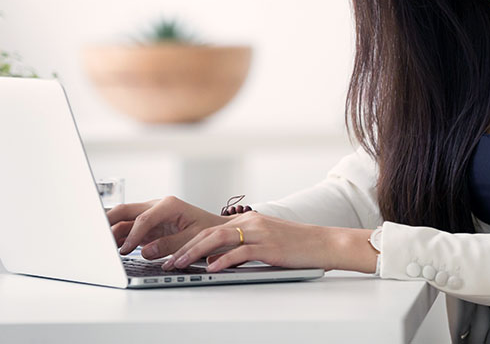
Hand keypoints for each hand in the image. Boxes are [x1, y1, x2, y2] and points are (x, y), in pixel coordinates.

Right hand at [107, 195, 225, 259]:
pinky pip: (127, 229)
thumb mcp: (193, 238)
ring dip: (109, 231)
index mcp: (169, 205)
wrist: (215, 229)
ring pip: (123, 220)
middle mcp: (156, 206)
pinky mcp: (147, 226)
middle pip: (125, 210)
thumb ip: (170, 245)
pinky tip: (108, 248)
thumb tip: (146, 251)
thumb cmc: (207, 230)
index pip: (143, 219)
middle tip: (93, 235)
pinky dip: (117, 238)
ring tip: (97, 246)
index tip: (124, 251)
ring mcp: (150, 215)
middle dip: (107, 221)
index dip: (132, 235)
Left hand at [161, 210, 376, 273]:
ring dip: (195, 253)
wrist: (322, 243)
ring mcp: (259, 233)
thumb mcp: (265, 241)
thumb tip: (216, 261)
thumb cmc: (295, 245)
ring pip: (219, 240)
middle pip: (208, 233)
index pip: (210, 229)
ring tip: (180, 265)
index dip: (187, 242)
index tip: (171, 255)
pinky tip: (211, 269)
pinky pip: (240, 252)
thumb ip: (241, 247)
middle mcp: (250, 222)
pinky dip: (223, 261)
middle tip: (167, 262)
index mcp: (248, 220)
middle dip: (184, 248)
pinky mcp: (268, 246)